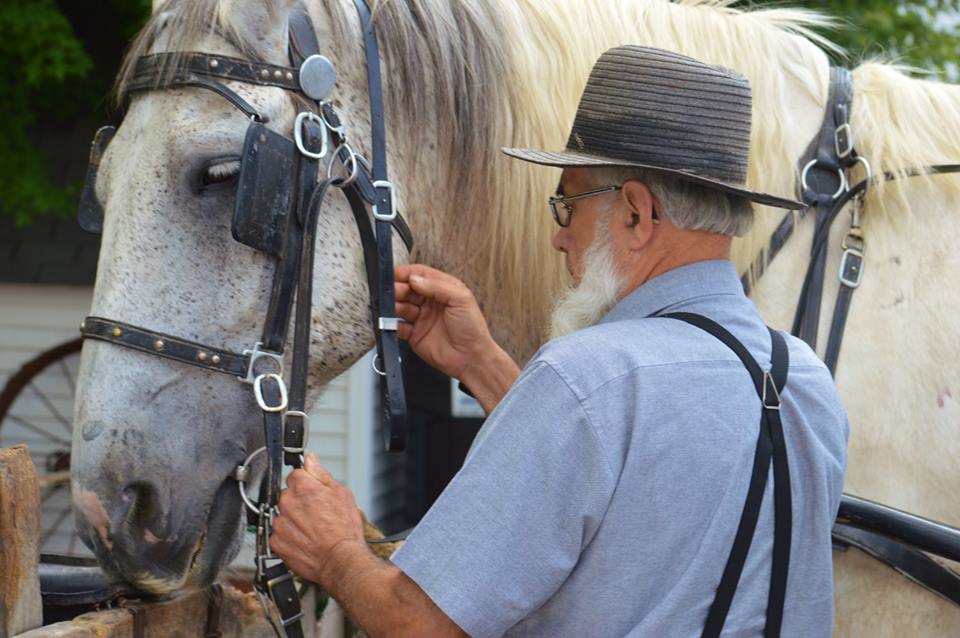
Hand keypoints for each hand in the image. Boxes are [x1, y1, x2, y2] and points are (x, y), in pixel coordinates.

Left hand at [271, 454, 366, 585]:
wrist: (339, 560)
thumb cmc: (344, 530)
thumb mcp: (342, 494)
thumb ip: (321, 474)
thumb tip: (311, 460)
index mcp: (303, 488)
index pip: (295, 474)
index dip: (307, 483)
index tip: (314, 493)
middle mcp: (287, 503)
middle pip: (287, 494)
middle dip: (299, 501)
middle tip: (316, 513)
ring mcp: (280, 523)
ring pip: (282, 513)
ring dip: (292, 518)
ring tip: (311, 529)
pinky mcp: (276, 541)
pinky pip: (278, 532)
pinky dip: (288, 535)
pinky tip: (303, 539)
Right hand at [394, 264, 496, 380]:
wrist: (471, 359)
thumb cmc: (473, 329)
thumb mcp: (461, 299)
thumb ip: (437, 286)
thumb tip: (415, 279)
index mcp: (443, 289)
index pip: (421, 275)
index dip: (407, 273)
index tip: (395, 274)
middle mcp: (431, 302)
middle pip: (407, 289)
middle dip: (397, 288)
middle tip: (392, 291)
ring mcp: (422, 318)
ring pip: (400, 306)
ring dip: (393, 304)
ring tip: (390, 305)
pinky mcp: (414, 334)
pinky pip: (398, 326)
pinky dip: (391, 323)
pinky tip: (392, 321)